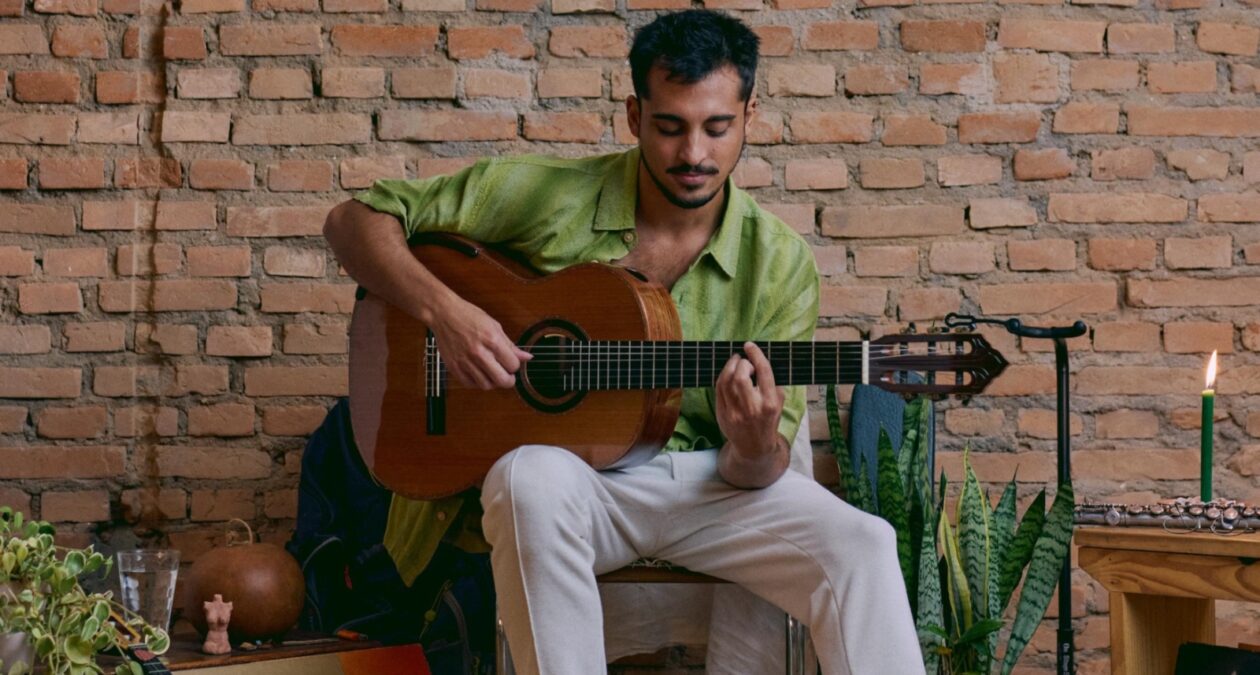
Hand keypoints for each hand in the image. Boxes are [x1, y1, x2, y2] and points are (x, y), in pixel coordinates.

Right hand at [429, 297, 530, 389]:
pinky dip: (476, 382)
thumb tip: (527, 357)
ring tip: (492, 373)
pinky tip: (478, 373)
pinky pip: (469, 384)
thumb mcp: (494, 326)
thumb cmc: (468, 316)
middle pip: (502, 380)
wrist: (443, 313)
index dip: (515, 366)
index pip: (513, 365)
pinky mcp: (453, 367)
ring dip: (493, 382)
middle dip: (509, 380)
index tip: (511, 363)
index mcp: (492, 340)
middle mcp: (479, 353)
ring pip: (486, 385)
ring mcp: (465, 361)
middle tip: (507, 376)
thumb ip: (510, 345)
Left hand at [715, 342, 784, 456]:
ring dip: (729, 366)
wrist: (754, 448)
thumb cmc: (768, 421)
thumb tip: (760, 361)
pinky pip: (718, 389)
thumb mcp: (779, 404)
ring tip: (735, 362)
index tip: (750, 346)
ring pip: (726, 381)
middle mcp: (752, 408)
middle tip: (744, 361)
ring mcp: (735, 412)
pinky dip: (722, 377)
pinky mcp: (723, 415)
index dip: (755, 355)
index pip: (763, 372)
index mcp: (770, 403)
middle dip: (741, 363)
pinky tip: (727, 374)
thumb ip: (772, 384)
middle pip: (741, 376)